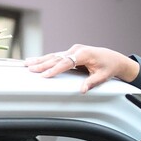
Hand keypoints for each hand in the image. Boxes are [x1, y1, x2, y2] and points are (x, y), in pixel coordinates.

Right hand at [25, 46, 139, 91]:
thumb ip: (92, 83)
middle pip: (56, 58)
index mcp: (83, 54)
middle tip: (30, 68)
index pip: (66, 63)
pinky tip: (35, 61)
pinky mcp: (71, 52)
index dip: (54, 70)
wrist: (112, 58)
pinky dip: (45, 59)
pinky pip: (56, 56)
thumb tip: (82, 90)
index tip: (45, 75)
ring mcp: (72, 50)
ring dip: (40, 60)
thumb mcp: (102, 77)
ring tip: (27, 63)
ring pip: (54, 55)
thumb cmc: (108, 67)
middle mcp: (76, 50)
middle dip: (42, 64)